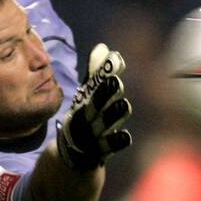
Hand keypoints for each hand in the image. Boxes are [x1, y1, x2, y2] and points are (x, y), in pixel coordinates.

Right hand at [57, 44, 132, 171]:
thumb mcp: (88, 95)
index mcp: (85, 101)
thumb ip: (97, 73)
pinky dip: (115, 143)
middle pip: (95, 104)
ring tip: (124, 105)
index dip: (104, 73)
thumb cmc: (86, 118)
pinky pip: (108, 148)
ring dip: (112, 116)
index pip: (95, 85)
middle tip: (116, 81)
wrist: (74, 153)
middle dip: (104, 93)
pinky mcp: (99, 152)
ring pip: (102, 125)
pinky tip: (126, 137)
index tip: (116, 59)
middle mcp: (86, 117)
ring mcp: (92, 135)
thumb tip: (103, 47)